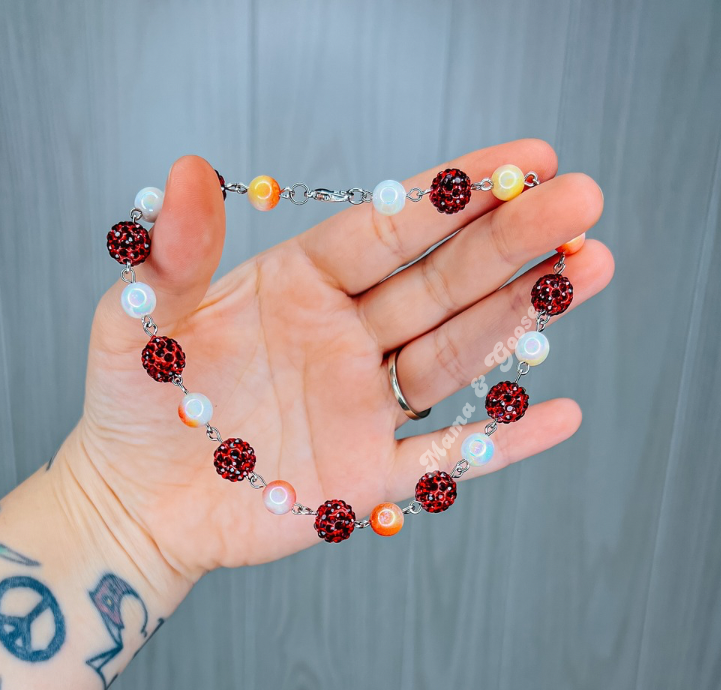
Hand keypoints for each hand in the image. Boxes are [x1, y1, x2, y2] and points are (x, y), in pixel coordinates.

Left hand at [58, 139, 612, 607]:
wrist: (133, 503)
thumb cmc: (132, 406)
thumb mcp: (137, 320)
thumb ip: (173, 255)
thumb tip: (190, 172)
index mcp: (299, 286)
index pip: (388, 230)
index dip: (454, 194)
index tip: (526, 156)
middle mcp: (346, 338)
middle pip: (441, 284)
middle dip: (512, 242)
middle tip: (584, 203)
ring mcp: (362, 407)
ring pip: (454, 356)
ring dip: (520, 318)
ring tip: (589, 270)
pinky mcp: (366, 476)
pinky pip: (444, 458)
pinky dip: (501, 443)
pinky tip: (562, 415)